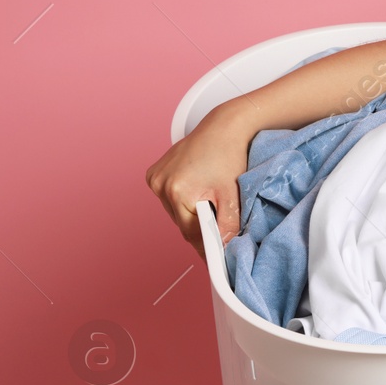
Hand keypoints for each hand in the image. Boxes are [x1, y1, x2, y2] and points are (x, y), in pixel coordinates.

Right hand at [145, 106, 251, 257]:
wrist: (222, 128)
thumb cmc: (229, 156)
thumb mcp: (232, 194)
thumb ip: (227, 225)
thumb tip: (223, 248)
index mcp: (178, 191)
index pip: (191, 233)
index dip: (206, 244)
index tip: (216, 255)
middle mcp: (160, 185)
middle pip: (181, 223)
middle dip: (200, 227)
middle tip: (218, 225)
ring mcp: (154, 178)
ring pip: (174, 212)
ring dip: (190, 213)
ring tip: (208, 200)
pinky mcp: (153, 174)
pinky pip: (168, 198)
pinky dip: (181, 199)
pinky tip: (196, 188)